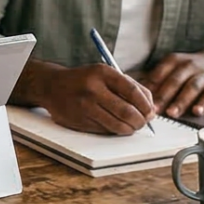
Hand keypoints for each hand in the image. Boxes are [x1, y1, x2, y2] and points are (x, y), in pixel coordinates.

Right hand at [35, 62, 155, 134]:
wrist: (52, 86)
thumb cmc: (85, 80)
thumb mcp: (106, 75)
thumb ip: (131, 87)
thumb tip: (152, 109)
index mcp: (102, 73)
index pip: (133, 91)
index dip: (146, 105)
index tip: (151, 112)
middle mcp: (92, 88)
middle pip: (127, 112)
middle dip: (140, 121)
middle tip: (142, 122)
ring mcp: (84, 106)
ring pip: (117, 125)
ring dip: (129, 129)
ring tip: (131, 126)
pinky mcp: (79, 120)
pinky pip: (104, 130)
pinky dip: (114, 130)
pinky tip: (114, 125)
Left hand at [143, 49, 203, 120]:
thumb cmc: (190, 69)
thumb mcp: (173, 67)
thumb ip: (157, 79)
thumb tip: (136, 93)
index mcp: (173, 60)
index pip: (159, 73)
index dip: (150, 87)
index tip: (141, 100)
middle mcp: (189, 65)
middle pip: (174, 81)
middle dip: (163, 96)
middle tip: (154, 110)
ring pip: (191, 88)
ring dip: (181, 101)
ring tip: (172, 113)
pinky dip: (203, 104)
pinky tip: (196, 112)